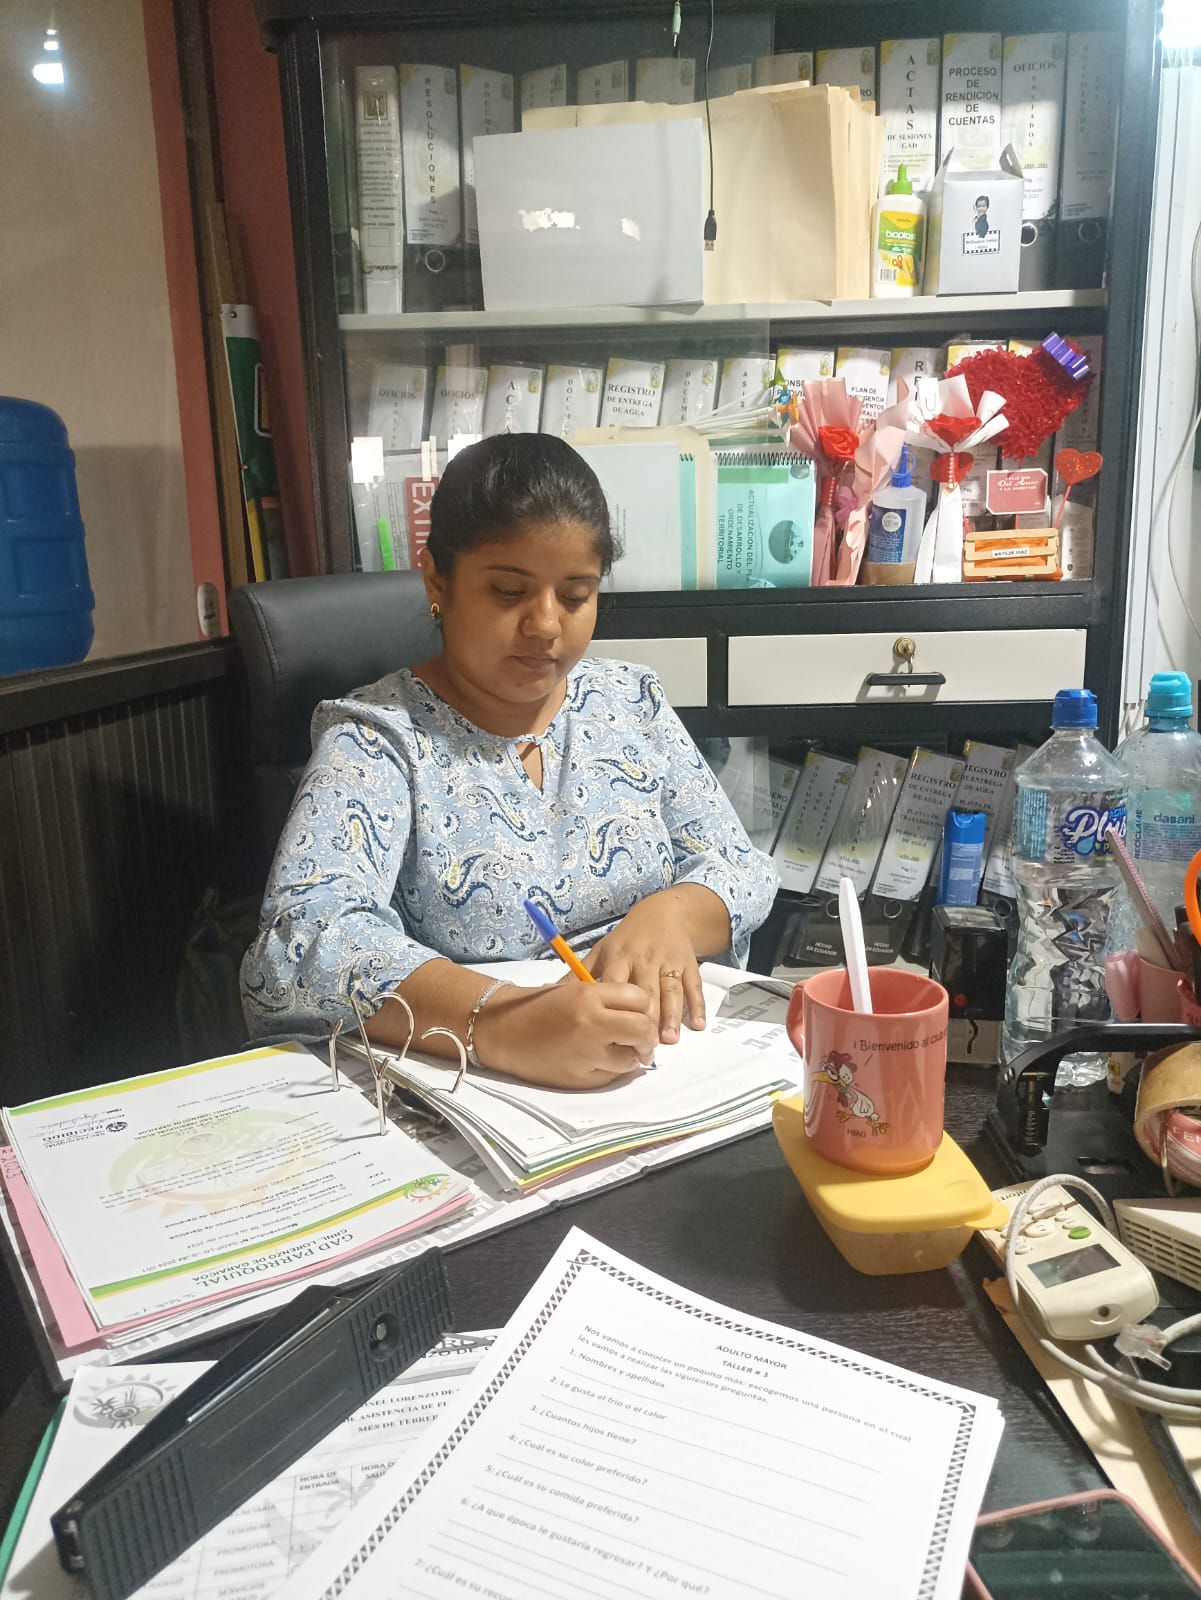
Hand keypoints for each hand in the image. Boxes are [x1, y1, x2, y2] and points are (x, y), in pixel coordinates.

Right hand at [473, 977, 657, 1088]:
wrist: (503, 1031)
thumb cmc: (539, 1006)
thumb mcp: (575, 989)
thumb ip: (609, 999)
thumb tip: (645, 1013)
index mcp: (589, 996)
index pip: (640, 999)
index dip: (644, 1007)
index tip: (639, 1012)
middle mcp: (591, 1024)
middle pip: (642, 1030)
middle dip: (646, 1035)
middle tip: (641, 1037)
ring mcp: (586, 1054)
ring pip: (632, 1059)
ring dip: (631, 1056)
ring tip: (619, 1049)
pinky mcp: (580, 1079)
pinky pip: (613, 1077)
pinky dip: (613, 1070)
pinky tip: (600, 1060)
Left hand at [585, 894, 705, 1044]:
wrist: (665, 913)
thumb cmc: (628, 939)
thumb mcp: (601, 950)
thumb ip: (579, 974)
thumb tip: (549, 993)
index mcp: (619, 957)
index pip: (616, 984)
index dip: (615, 1010)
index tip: (613, 1035)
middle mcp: (645, 959)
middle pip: (646, 991)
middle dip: (646, 1021)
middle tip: (644, 1050)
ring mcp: (669, 961)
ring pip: (670, 990)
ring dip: (671, 1016)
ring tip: (669, 1040)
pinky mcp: (689, 964)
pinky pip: (693, 986)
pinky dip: (696, 1006)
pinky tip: (696, 1025)